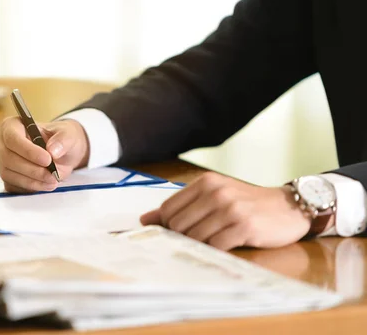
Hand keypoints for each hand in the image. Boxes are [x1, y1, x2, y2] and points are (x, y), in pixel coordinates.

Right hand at [0, 118, 89, 192]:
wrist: (62, 154)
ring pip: (9, 174)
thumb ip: (62, 140)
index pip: (12, 138)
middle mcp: (3, 143)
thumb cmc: (61, 139)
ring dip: (33, 181)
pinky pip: (14, 186)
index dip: (28, 150)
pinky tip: (46, 184)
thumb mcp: (68, 134)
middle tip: (52, 174)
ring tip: (53, 180)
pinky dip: (31, 187)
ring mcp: (3, 162)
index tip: (47, 159)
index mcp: (12, 125)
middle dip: (32, 169)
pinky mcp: (8, 178)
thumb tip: (52, 150)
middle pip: (8, 158)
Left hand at [140, 172, 312, 250]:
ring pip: (195, 237)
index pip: (168, 209)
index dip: (169, 225)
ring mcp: (231, 209)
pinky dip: (216, 250)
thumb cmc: (247, 204)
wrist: (289, 208)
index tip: (180, 232)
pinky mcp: (244, 227)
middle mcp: (217, 192)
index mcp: (206, 182)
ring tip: (215, 241)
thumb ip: (181, 207)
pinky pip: (216, 246)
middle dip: (183, 237)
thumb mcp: (214, 197)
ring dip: (201, 245)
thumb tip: (144, 220)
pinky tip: (226, 246)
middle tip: (199, 239)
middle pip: (178, 225)